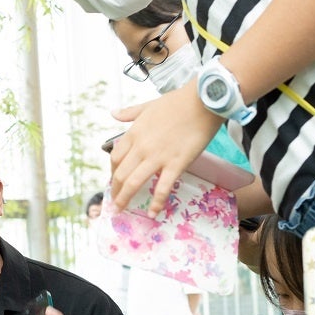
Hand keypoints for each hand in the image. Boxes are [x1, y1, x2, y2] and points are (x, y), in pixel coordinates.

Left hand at [108, 84, 224, 215]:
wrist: (202, 101)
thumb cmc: (177, 102)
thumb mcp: (148, 106)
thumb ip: (130, 113)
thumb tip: (113, 113)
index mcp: (134, 133)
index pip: (115, 158)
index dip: (113, 172)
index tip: (115, 181)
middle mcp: (141, 147)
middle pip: (120, 174)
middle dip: (115, 191)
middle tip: (115, 202)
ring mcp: (157, 157)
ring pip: (133, 183)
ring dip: (124, 199)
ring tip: (122, 210)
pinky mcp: (176, 164)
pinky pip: (162, 188)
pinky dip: (156, 203)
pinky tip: (153, 214)